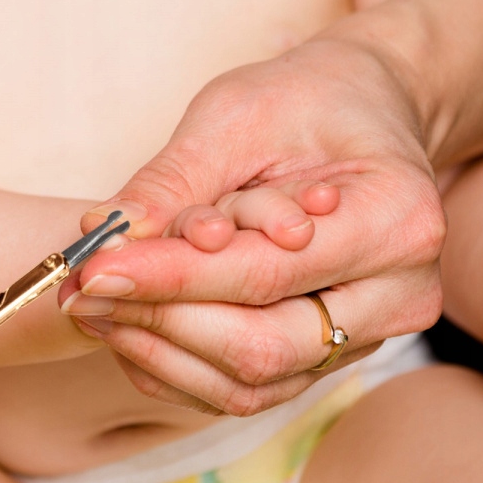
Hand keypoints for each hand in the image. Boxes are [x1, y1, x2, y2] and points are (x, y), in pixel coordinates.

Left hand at [65, 36, 446, 414]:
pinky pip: (253, 385)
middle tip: (83, 290)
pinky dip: (183, 364)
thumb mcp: (238, 113)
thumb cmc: (307, 96)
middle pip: (263, 347)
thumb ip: (175, 181)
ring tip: (96, 303)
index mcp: (398, 221)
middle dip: (162, 321)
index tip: (94, 268)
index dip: (171, 278)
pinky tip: (133, 325)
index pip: (265, 275)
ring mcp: (373, 331)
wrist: (363, 104)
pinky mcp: (336, 349)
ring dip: (162, 350)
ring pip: (253, 381)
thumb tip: (102, 235)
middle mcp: (400, 293)